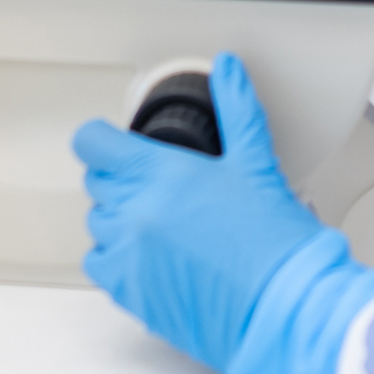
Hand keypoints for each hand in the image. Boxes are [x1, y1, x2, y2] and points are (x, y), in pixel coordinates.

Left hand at [74, 54, 373, 373]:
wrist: (281, 304)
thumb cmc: (274, 240)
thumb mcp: (256, 162)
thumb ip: (236, 107)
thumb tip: (228, 68)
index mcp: (161, 174)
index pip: (93, 144)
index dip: (102, 138)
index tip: (114, 141)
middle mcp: (133, 214)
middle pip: (97, 181)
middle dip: (123, 176)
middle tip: (164, 183)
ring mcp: (125, 256)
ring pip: (98, 222)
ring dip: (122, 216)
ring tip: (168, 222)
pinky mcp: (126, 293)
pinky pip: (99, 263)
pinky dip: (118, 255)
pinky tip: (156, 253)